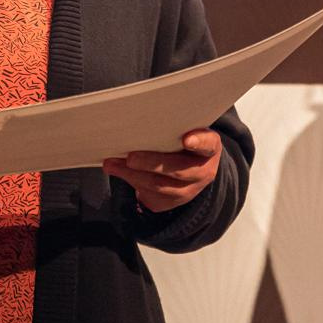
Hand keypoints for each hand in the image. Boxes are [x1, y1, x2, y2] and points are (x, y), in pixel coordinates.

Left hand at [105, 129, 221, 213]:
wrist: (188, 168)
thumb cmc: (181, 142)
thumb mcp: (184, 131)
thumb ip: (171, 127)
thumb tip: (138, 119)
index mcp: (210, 148)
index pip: (208, 144)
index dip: (199, 142)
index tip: (186, 139)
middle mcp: (203, 172)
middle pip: (178, 170)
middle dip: (151, 163)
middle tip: (131, 157)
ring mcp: (189, 190)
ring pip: (160, 186)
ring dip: (133, 175)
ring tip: (112, 164)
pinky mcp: (172, 202)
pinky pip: (151, 196)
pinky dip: (131, 183)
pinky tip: (118, 171)